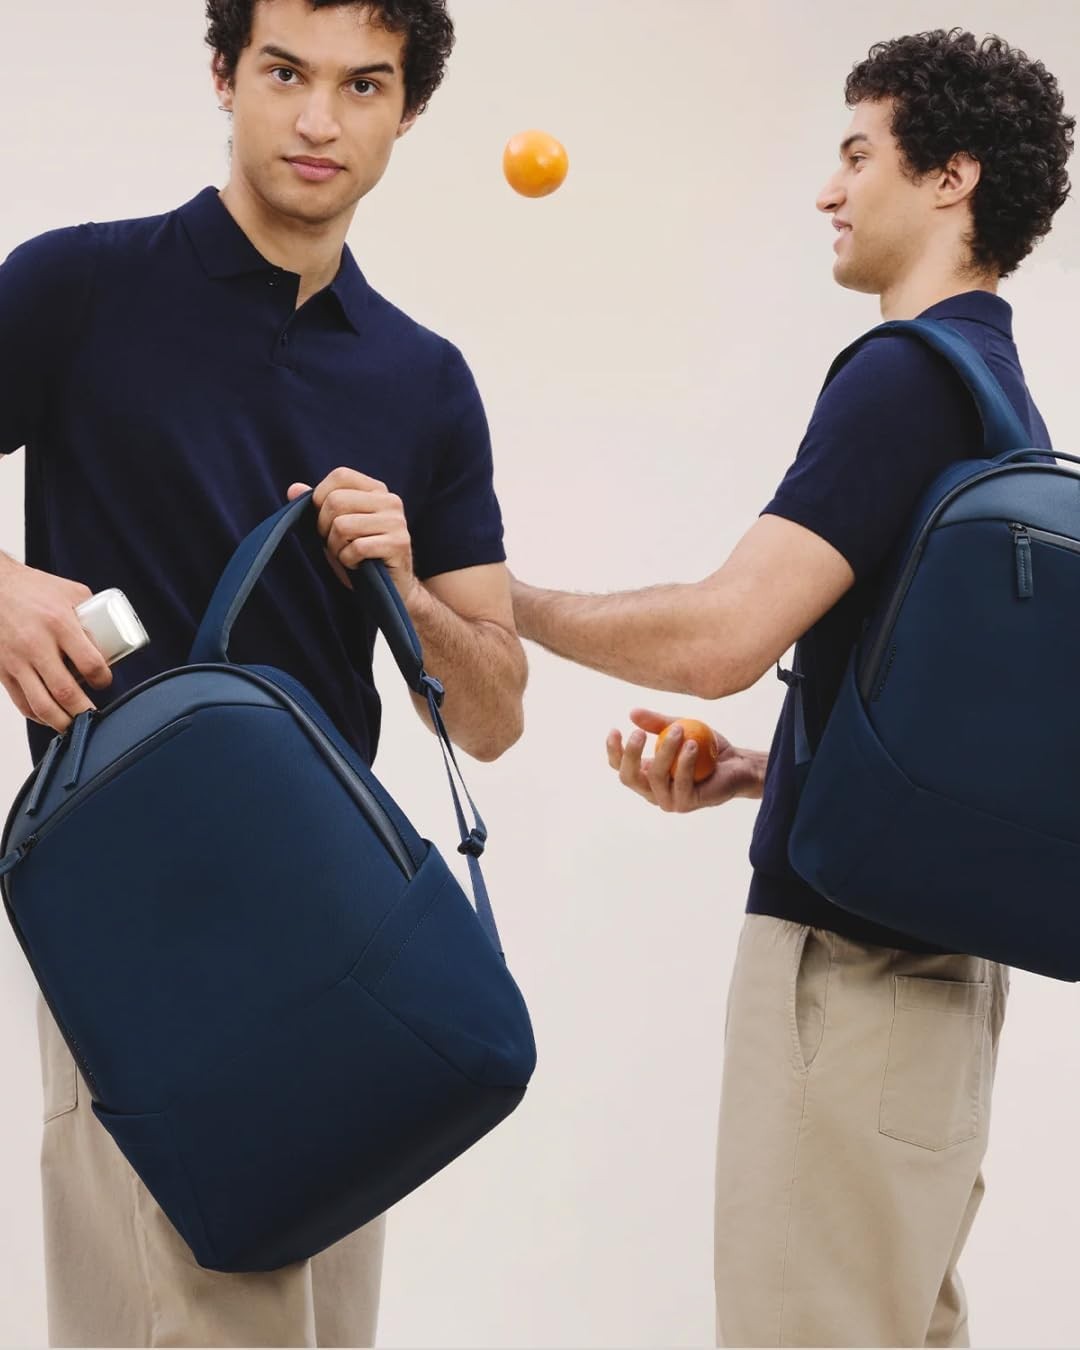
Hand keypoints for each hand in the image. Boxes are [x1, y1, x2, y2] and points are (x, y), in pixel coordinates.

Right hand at [0, 557, 112, 732]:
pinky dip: (38, 716)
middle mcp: (36, 644)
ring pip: (42, 704)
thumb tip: (113, 641)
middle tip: (96, 717)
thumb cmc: (34, 589)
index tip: (105, 682)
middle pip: (66, 691)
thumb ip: (93, 615)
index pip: (90, 663)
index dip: (103, 679)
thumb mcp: (71, 592)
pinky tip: (51, 718)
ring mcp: (16, 660)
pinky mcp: (2, 670)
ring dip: (62, 722)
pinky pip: (21, 702)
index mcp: (59, 623)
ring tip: (76, 727)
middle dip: (85, 711)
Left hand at [287, 469, 417, 604]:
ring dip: (336, 548)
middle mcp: (390, 501)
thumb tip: (293, 489)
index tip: (323, 520)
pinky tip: (358, 565)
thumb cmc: (359, 555)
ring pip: (342, 525)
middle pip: (336, 501)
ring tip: (347, 554)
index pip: (340, 476)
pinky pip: (357, 547)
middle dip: (325, 528)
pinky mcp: (398, 544)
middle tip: (336, 543)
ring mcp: (396, 522)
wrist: (390, 589)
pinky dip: (348, 561)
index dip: (321, 497)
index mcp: (376, 490)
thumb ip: (317, 506)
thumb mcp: (334, 527)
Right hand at [607, 708, 762, 812]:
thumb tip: (632, 713)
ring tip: (680, 730)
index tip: (616, 728)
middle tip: (638, 733)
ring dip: (665, 751)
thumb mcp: (679, 728)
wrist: (736, 765)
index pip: (620, 766)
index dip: (613, 750)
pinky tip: (692, 745)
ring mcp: (668, 800)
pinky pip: (681, 782)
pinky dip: (685, 761)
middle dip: (631, 754)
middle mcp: (652, 791)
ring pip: (656, 777)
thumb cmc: (705, 747)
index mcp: (645, 775)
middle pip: (629, 777)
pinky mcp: (687, 803)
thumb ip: (657, 722)